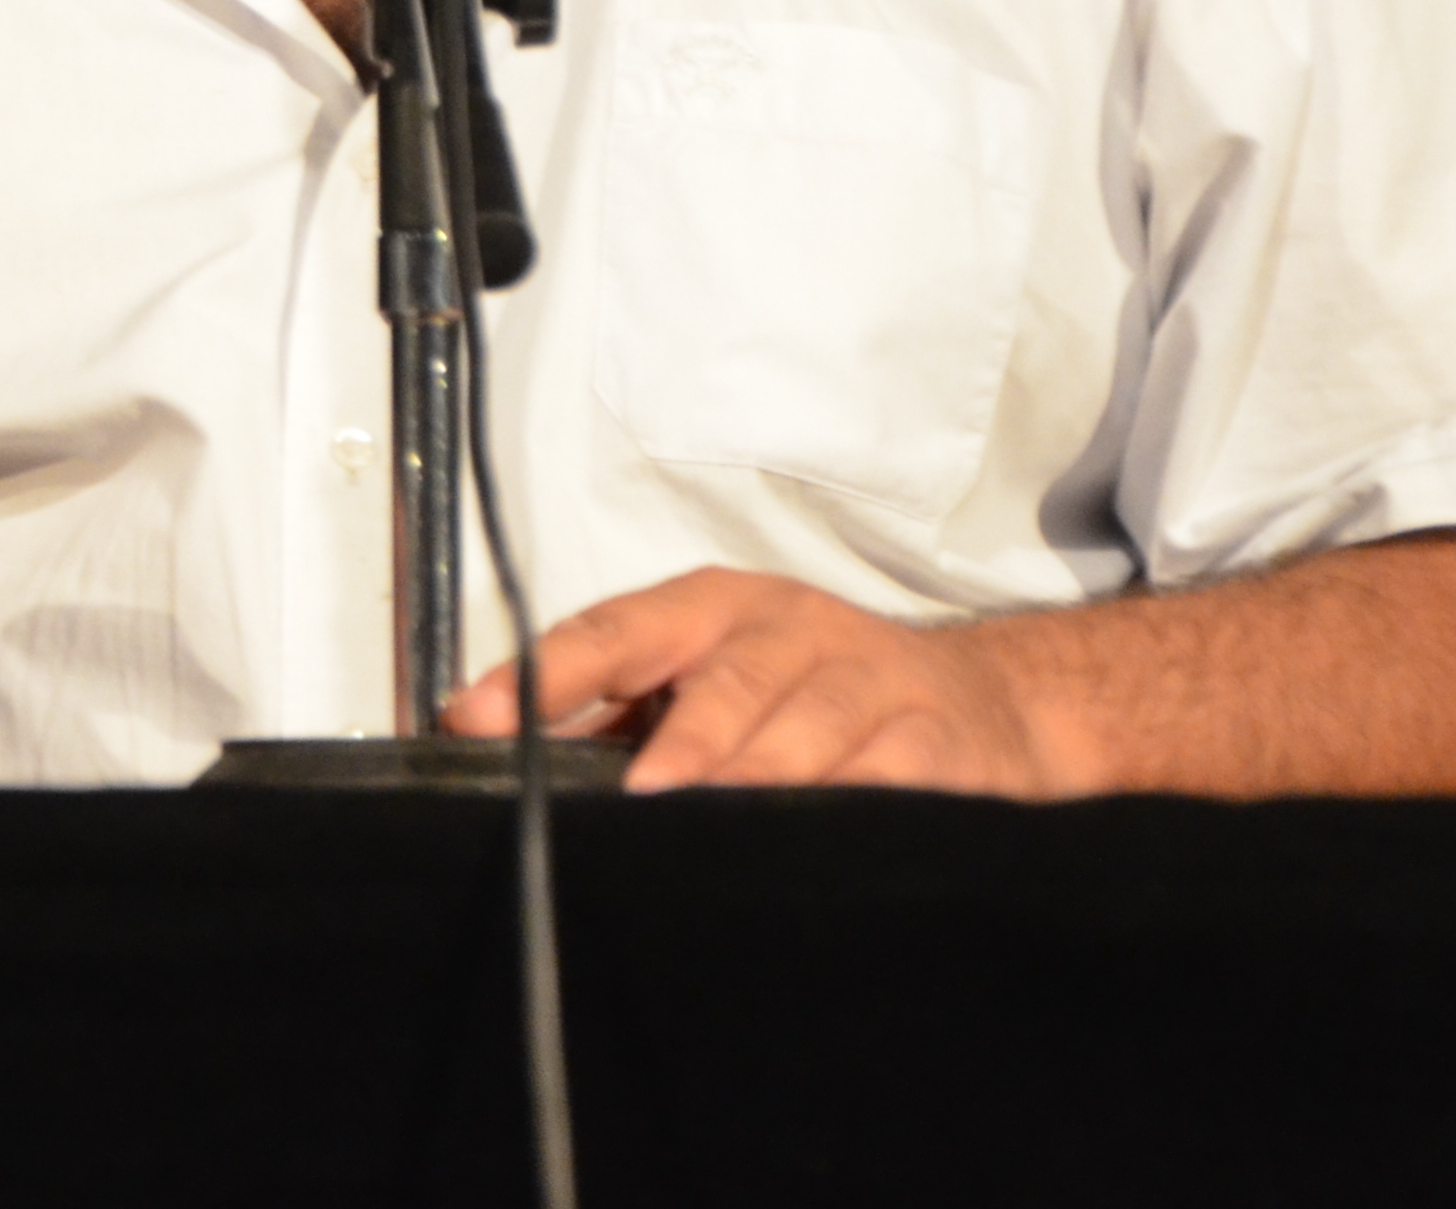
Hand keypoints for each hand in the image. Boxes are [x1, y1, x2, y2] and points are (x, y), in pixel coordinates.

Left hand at [442, 566, 1075, 795]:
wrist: (979, 700)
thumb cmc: (810, 690)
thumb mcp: (714, 674)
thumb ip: (621, 712)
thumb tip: (499, 750)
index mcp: (715, 608)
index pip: (619, 628)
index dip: (550, 673)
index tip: (476, 715)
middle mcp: (791, 630)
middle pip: (729, 681)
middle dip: (682, 740)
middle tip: (638, 792)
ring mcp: (870, 680)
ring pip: (810, 729)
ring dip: (760, 778)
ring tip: (709, 826)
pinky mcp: (935, 742)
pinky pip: (889, 781)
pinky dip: (851, 809)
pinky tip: (811, 847)